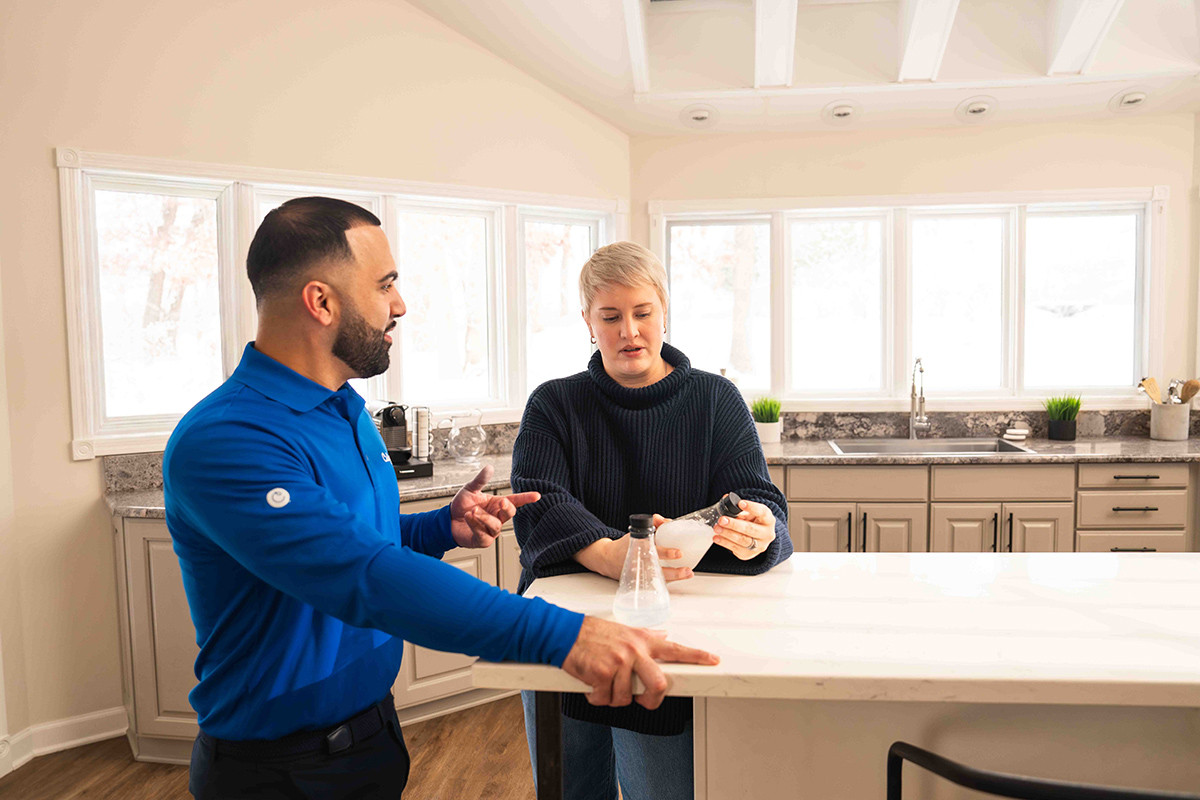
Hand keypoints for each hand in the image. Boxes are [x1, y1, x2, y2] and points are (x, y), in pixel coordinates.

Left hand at [449, 465, 539, 548]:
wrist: (448, 520)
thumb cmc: (462, 506)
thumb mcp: (470, 489)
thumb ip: (480, 480)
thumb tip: (489, 467)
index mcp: (498, 504)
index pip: (516, 501)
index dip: (526, 498)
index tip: (537, 495)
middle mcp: (497, 518)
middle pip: (510, 513)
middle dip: (507, 508)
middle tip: (501, 502)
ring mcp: (492, 530)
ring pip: (496, 525)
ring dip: (484, 517)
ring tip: (472, 511)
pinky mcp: (484, 541)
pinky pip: (484, 535)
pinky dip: (476, 525)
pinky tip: (469, 518)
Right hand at [561, 616, 718, 709]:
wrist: (565, 632)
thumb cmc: (593, 633)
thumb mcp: (625, 631)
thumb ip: (647, 637)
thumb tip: (665, 637)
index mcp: (642, 641)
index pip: (675, 649)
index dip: (697, 656)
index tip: (713, 660)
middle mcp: (634, 651)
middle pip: (658, 685)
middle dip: (650, 700)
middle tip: (642, 700)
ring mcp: (619, 662)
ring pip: (626, 698)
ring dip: (613, 698)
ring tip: (604, 685)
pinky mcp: (602, 673)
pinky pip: (605, 699)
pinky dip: (597, 698)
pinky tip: (592, 686)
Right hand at [574, 535, 694, 582]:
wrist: (608, 559)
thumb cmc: (626, 545)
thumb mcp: (637, 532)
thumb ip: (654, 525)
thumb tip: (667, 521)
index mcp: (638, 550)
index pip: (654, 551)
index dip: (667, 552)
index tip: (679, 553)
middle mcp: (640, 564)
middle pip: (659, 570)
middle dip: (675, 572)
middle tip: (687, 569)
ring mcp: (640, 575)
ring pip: (660, 579)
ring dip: (676, 578)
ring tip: (688, 574)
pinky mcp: (641, 583)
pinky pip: (656, 583)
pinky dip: (668, 582)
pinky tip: (679, 578)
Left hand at [712, 497, 774, 559]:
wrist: (757, 538)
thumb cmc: (752, 522)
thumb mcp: (749, 513)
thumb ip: (739, 507)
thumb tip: (725, 498)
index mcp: (768, 520)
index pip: (762, 512)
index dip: (751, 507)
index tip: (740, 503)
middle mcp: (767, 534)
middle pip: (750, 529)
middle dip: (734, 524)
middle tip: (722, 520)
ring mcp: (759, 546)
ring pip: (743, 540)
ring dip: (727, 534)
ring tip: (717, 528)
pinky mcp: (749, 554)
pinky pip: (736, 549)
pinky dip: (725, 543)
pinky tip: (717, 538)